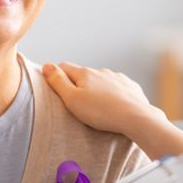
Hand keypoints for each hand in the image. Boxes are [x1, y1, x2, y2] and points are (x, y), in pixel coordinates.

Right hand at [41, 62, 161, 136]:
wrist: (135, 117)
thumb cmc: (101, 112)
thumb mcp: (72, 99)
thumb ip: (58, 82)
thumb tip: (46, 65)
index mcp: (85, 73)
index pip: (64, 67)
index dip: (57, 75)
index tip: (55, 87)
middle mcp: (102, 71)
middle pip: (84, 74)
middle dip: (78, 84)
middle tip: (76, 102)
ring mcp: (118, 78)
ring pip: (102, 80)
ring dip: (97, 89)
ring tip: (97, 107)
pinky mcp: (131, 87)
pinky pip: (118, 88)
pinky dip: (113, 94)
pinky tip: (114, 107)